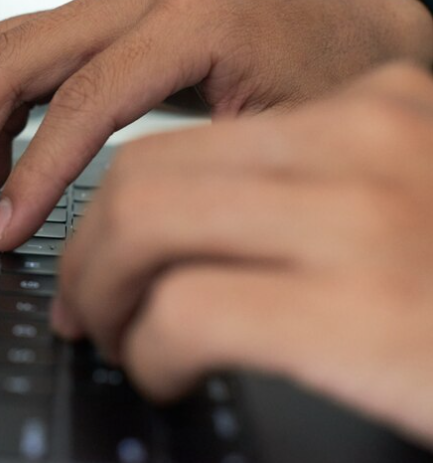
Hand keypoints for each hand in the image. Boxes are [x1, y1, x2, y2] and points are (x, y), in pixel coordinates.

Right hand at [0, 0, 432, 251]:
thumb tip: (113, 242)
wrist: (359, 31)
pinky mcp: (102, 16)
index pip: (76, 101)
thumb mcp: (288, 139)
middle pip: (7, 56)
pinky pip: (20, 53)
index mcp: (188, 21)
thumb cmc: (336, 84)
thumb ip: (197, 175)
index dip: (28, 177)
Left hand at [52, 63, 432, 447]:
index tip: (93, 246)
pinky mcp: (362, 307)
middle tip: (81, 301)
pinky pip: (184, 310)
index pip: (188, 137)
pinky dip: (146, 344)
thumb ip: (321, 188)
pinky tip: (160, 369)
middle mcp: (368, 142)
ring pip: (143, 222)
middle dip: (87, 244)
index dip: (112, 198)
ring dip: (99, 289)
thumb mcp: (403, 208)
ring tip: (106, 334)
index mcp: (375, 112)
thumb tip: (197, 220)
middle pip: (147, 173)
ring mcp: (367, 219)